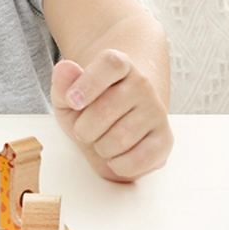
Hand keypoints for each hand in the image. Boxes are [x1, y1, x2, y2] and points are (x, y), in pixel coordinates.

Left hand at [51, 51, 171, 181]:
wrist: (114, 124)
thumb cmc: (88, 108)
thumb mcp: (67, 96)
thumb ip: (63, 84)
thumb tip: (65, 67)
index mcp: (119, 65)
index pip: (110, 64)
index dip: (89, 83)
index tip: (72, 101)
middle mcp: (142, 83)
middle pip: (107, 108)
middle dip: (84, 129)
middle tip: (84, 131)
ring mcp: (156, 110)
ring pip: (120, 137)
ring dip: (101, 148)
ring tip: (102, 141)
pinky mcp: (165, 138)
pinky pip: (140, 158)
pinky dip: (119, 165)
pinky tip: (116, 156)